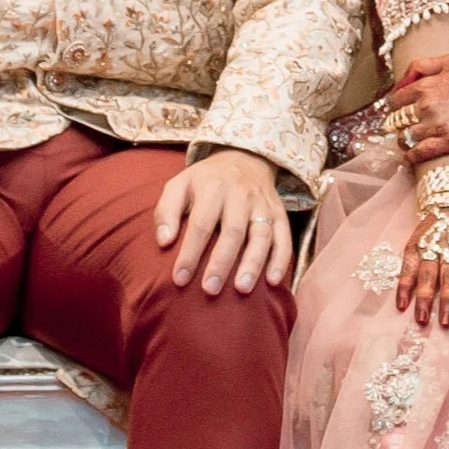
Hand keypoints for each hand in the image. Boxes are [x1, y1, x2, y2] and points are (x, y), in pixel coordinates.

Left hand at [155, 147, 293, 298]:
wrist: (245, 159)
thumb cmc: (205, 181)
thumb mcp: (178, 185)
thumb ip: (166, 211)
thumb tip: (164, 242)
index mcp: (213, 187)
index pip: (201, 224)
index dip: (190, 253)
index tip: (179, 278)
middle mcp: (241, 195)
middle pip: (233, 232)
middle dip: (221, 263)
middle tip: (209, 290)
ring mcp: (263, 205)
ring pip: (262, 236)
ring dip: (253, 264)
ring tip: (241, 289)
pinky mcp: (280, 213)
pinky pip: (285, 237)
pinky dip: (281, 259)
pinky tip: (273, 280)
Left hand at [387, 54, 448, 162]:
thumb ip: (424, 65)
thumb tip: (403, 79)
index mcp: (425, 86)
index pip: (395, 100)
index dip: (396, 107)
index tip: (400, 111)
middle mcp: (426, 105)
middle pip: (397, 120)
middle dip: (398, 124)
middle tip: (403, 127)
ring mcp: (436, 125)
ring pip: (405, 137)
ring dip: (404, 141)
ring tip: (408, 142)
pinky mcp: (447, 142)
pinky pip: (418, 153)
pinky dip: (411, 157)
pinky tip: (411, 157)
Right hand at [396, 209, 448, 330]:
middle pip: (448, 277)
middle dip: (447, 301)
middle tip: (446, 322)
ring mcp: (429, 249)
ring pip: (426, 275)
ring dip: (423, 298)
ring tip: (422, 319)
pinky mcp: (413, 248)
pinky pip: (406, 269)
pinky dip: (403, 286)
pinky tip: (402, 304)